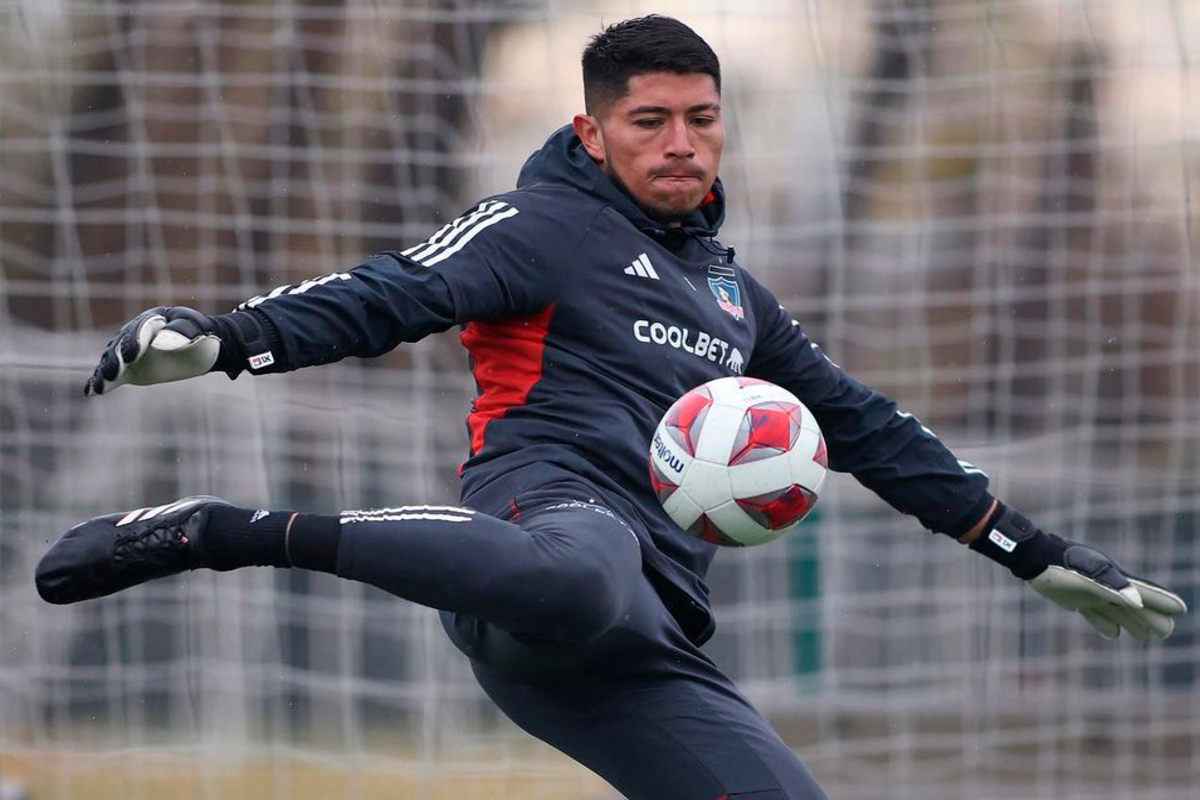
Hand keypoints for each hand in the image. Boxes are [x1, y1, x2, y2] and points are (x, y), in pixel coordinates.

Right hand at [84, 307, 221, 396]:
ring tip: (99, 386)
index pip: (140, 330)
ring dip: (105, 373)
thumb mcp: (198, 329)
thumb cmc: (202, 333)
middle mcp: (135, 334)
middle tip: (111, 373)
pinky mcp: (130, 368)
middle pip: (121, 346)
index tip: (131, 356)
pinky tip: (90, 392)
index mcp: (152, 319)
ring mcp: (131, 351)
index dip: (134, 343)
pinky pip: (114, 375)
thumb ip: (182, 331)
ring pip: (113, 360)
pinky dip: (102, 382)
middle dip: (115, 360)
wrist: (203, 345)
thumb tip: (161, 341)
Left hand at [971, 503, 1187, 639]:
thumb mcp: (1091, 572)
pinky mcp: (1076, 599)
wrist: (1035, 558)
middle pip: (1135, 606)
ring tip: (1144, 636)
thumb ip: (1115, 585)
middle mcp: (1107, 586)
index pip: (1146, 592)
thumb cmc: (1064, 562)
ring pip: (1118, 612)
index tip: (1181, 608)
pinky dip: (1105, 624)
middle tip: (1165, 633)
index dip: (1163, 601)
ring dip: (1132, 623)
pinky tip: (1111, 634)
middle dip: (1152, 619)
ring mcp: (1092, 593)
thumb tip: (1139, 602)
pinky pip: (1096, 615)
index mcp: (1115, 578)